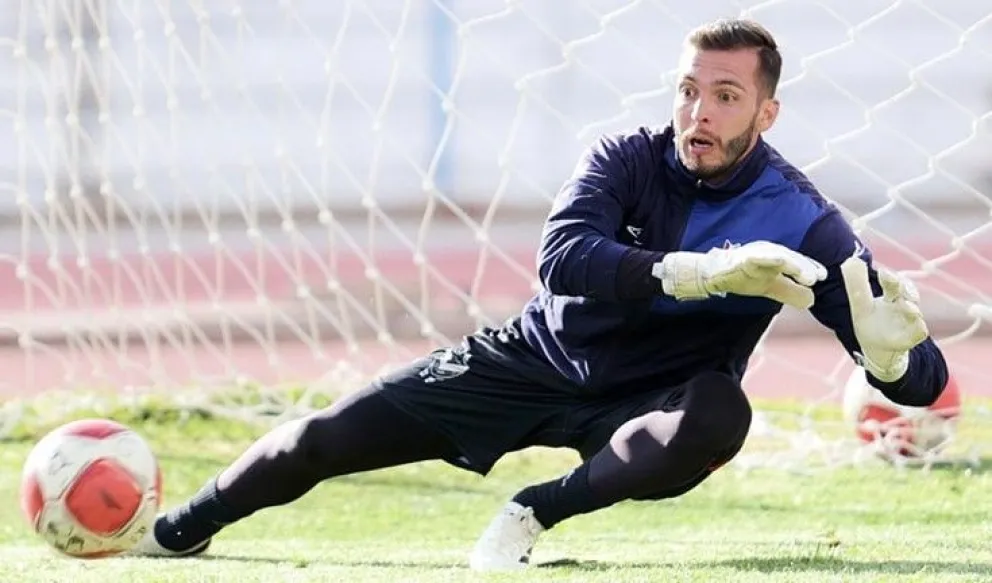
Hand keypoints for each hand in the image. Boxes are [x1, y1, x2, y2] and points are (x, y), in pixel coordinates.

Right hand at [653, 241, 826, 308]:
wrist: (712, 275)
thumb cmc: (743, 277)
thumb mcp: (771, 287)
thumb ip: (790, 291)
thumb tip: (813, 299)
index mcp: (777, 259)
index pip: (797, 262)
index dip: (810, 268)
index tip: (822, 276)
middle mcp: (769, 253)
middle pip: (790, 258)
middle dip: (804, 266)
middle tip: (816, 278)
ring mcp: (755, 254)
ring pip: (778, 256)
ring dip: (793, 264)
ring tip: (806, 276)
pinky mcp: (741, 258)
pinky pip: (757, 257)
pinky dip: (769, 259)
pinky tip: (780, 262)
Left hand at [840, 254, 928, 381]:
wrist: (877, 350)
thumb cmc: (871, 323)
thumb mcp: (860, 305)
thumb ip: (856, 285)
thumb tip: (850, 260)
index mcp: (891, 296)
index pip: (893, 283)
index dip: (890, 277)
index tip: (882, 273)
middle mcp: (903, 306)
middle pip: (908, 293)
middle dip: (903, 287)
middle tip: (893, 283)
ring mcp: (909, 322)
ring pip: (915, 312)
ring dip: (911, 308)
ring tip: (905, 304)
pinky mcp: (911, 337)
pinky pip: (920, 331)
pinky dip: (918, 326)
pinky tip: (916, 322)